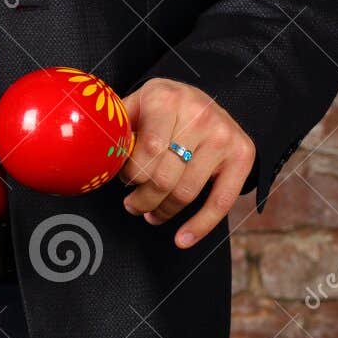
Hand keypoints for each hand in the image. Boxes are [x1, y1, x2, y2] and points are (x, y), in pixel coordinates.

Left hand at [116, 78, 255, 248]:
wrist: (206, 99)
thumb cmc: (163, 107)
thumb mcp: (138, 103)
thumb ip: (119, 125)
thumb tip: (95, 153)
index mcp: (166, 98)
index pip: (148, 151)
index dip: (132, 174)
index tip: (125, 180)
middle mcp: (199, 114)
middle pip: (165, 177)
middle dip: (143, 199)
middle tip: (132, 205)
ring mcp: (224, 135)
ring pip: (186, 192)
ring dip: (163, 211)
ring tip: (151, 214)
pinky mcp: (242, 155)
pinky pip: (221, 202)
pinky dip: (200, 227)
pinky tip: (182, 239)